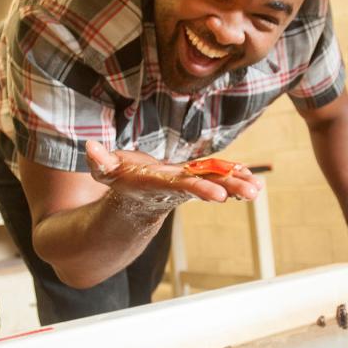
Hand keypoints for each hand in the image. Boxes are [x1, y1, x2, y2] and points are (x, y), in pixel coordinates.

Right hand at [85, 140, 261, 208]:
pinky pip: (218, 179)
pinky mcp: (196, 181)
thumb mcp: (106, 172)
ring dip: (238, 186)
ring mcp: (189, 185)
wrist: (132, 200)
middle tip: (251, 193)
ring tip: (257, 189)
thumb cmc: (119, 181)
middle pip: (208, 187)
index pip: (182, 186)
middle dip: (229, 189)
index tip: (219, 195)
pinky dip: (234, 179)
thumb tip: (90, 147)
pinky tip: (253, 179)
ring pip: (217, 184)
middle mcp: (178, 188)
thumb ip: (100, 161)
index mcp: (160, 185)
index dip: (200, 188)